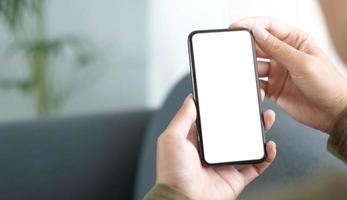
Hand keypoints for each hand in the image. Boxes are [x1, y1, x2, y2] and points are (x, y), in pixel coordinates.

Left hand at [156, 93, 275, 199]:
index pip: (213, 118)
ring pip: (246, 144)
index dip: (223, 105)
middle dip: (245, 114)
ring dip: (259, 130)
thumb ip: (183, 117)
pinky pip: (255, 166)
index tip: (233, 93)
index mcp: (196, 139)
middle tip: (255, 100)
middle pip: (233, 128)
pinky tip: (270, 145)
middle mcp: (211, 150)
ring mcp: (224, 163)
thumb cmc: (172, 171)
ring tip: (267, 116)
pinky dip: (266, 157)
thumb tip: (191, 98)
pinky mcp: (235, 178)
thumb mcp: (172, 138)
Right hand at [230, 17, 346, 133]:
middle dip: (247, 48)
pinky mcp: (272, 87)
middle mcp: (284, 55)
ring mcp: (277, 71)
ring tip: (247, 73)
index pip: (269, 26)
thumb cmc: (328, 84)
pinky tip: (256, 88)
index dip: (252, 25)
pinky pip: (256, 84)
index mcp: (295, 41)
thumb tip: (258, 32)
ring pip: (255, 65)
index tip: (237, 28)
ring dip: (249, 69)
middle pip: (259, 45)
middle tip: (236, 51)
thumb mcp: (302, 62)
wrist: (332, 113)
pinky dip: (253, 86)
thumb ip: (277, 48)